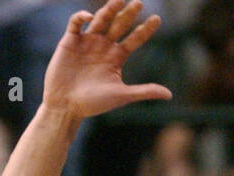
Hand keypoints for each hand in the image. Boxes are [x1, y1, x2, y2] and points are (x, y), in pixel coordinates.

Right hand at [42, 3, 171, 120]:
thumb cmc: (92, 104)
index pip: (134, 38)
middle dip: (128, 14)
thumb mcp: (121, 96)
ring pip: (101, 19)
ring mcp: (87, 42)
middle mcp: (103, 46)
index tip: (157, 19)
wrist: (64, 107)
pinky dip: (82, 17)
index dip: (145, 29)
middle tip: (139, 3)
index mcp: (116, 57)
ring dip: (109, 9)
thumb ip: (144, 91)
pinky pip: (76, 23)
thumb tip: (169, 95)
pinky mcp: (69, 42)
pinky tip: (90, 17)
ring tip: (119, 0)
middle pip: (119, 24)